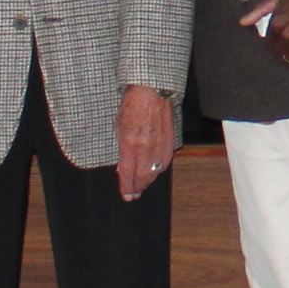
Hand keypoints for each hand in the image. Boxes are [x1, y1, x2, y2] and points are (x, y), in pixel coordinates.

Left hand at [115, 86, 176, 200]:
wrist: (151, 91)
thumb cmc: (132, 105)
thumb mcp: (119, 126)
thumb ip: (121, 148)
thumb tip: (123, 166)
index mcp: (130, 143)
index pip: (128, 173)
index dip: (127, 187)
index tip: (126, 196)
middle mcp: (146, 147)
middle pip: (143, 176)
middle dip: (138, 187)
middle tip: (134, 194)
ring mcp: (159, 144)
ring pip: (155, 171)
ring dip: (148, 180)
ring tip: (143, 185)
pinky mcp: (170, 140)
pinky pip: (165, 161)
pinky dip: (159, 169)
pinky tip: (155, 171)